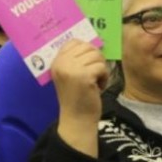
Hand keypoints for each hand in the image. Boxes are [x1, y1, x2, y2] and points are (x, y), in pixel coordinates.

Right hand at [52, 40, 107, 157]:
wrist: (77, 120)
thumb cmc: (77, 97)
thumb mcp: (70, 75)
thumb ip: (75, 60)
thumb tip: (94, 43)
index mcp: (56, 61)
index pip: (74, 41)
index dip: (86, 50)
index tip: (88, 64)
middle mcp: (61, 63)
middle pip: (88, 47)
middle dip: (96, 60)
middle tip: (94, 74)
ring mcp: (71, 69)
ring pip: (97, 56)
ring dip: (100, 69)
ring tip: (95, 82)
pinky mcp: (84, 76)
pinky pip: (101, 67)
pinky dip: (104, 77)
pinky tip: (98, 87)